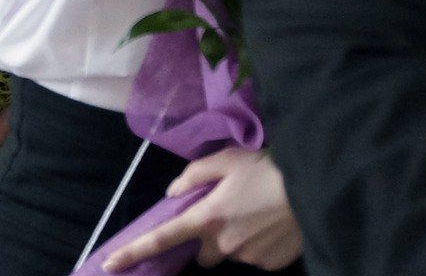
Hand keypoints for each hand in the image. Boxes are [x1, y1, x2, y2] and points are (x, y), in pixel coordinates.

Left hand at [102, 149, 301, 271]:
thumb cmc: (267, 169)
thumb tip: (174, 193)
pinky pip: (256, 257)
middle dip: (208, 239)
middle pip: (202, 252)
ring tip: (257, 213)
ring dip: (236, 239)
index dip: (133, 252)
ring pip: (231, 253)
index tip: (109, 264)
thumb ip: (193, 176)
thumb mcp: (225, 160)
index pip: (162, 238)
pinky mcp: (271, 265)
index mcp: (206, 217)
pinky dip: (259, 245)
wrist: (316, 189)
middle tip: (226, 214)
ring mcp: (248, 258)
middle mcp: (223, 244)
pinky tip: (273, 224)